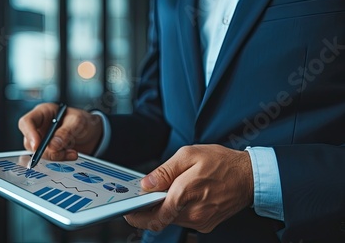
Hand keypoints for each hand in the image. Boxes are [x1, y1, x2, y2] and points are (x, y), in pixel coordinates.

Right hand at [18, 103, 102, 160]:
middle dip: (46, 150)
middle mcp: (39, 126)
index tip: (37, 146)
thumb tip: (52, 145)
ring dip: (56, 155)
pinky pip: (49, 158)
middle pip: (30, 141)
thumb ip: (66, 132)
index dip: (29, 134)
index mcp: (43, 113)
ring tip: (72, 152)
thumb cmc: (84, 121)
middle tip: (60, 152)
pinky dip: (60, 158)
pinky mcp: (49, 150)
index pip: (26, 122)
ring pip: (39, 152)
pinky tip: (72, 154)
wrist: (93, 133)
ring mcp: (43, 139)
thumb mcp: (78, 122)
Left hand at [124, 144, 253, 232]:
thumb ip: (165, 171)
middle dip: (147, 211)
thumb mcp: (189, 155)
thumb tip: (146, 184)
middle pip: (161, 219)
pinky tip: (178, 196)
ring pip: (171, 220)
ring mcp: (201, 222)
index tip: (128, 211)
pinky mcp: (206, 224)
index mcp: (186, 194)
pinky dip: (176, 210)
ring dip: (163, 209)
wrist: (250, 176)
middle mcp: (193, 214)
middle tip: (140, 200)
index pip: (155, 214)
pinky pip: (183, 219)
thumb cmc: (222, 163)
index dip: (138, 215)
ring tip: (163, 192)